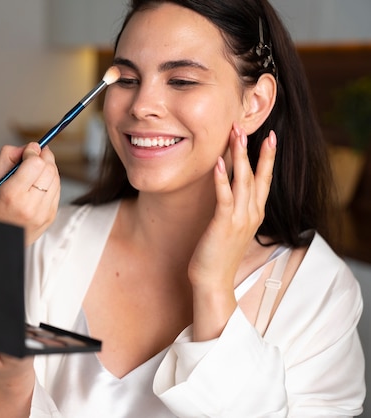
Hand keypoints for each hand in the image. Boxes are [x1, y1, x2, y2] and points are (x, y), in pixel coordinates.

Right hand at [0, 142, 59, 245]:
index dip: (33, 151)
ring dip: (48, 168)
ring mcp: (43, 213)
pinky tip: (39, 184)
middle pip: (49, 168)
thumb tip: (28, 146)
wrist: (0, 239)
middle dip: (43, 157)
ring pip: (56, 177)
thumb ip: (8, 158)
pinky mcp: (51, 216)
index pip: (35, 163)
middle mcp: (30, 205)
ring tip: (36, 170)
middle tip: (35, 155)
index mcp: (12, 195)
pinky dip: (51, 181)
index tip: (28, 150)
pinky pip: (58, 189)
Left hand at [188, 124, 276, 339]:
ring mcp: (239, 219)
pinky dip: (222, 179)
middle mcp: (251, 214)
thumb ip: (232, 211)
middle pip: (256, 175)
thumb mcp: (229, 229)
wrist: (213, 281)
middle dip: (253, 149)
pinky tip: (218, 162)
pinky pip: (224, 197)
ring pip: (243, 181)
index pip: (264, 181)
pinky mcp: (224, 224)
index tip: (270, 137)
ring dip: (239, 156)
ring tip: (236, 134)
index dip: (267, 158)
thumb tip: (227, 194)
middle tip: (248, 126)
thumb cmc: (217, 255)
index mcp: (254, 214)